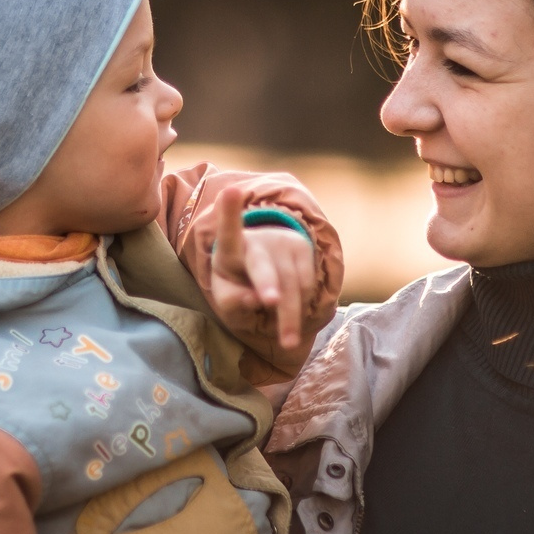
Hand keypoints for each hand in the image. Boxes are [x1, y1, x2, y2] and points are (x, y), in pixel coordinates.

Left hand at [205, 192, 319, 354]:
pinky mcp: (304, 249)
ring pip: (290, 284)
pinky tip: (293, 313)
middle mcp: (257, 241)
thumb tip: (254, 301)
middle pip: (262, 266)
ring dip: (290, 316)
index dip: (229, 212)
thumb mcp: (226, 294)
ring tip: (287, 342)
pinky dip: (302, 304)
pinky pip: (307, 284)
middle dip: (267, 283)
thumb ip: (232, 302)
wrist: (264, 262)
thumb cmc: (237, 282)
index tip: (230, 191)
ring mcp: (283, 242)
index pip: (227, 232)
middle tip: (270, 301)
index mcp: (229, 249)